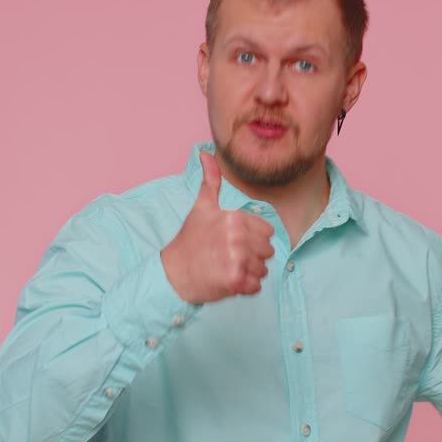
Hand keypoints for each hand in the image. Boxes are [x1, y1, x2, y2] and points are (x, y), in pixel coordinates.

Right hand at [161, 150, 275, 303]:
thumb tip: (206, 153)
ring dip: (249, 272)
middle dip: (253, 256)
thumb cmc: (190, 240)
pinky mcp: (236, 281)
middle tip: (229, 256)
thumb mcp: (201, 207)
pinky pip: (257, 286)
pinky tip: (229, 280)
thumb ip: (211, 181)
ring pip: (263, 269)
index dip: (253, 238)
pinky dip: (246, 287)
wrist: (174, 272)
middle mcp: (238, 237)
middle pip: (268, 251)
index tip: (233, 242)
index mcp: (234, 218)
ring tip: (228, 268)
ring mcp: (237, 260)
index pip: (267, 231)